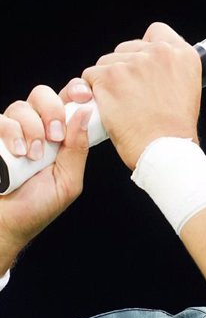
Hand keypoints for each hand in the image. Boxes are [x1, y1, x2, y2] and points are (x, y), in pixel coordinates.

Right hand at [0, 79, 94, 269]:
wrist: (5, 225)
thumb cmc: (37, 207)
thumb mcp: (67, 180)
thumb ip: (77, 149)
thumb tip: (86, 112)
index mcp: (59, 136)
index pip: (68, 101)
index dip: (76, 91)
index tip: (84, 96)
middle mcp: (34, 128)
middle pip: (43, 95)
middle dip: (52, 110)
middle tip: (55, 137)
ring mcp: (10, 132)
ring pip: (21, 107)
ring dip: (31, 129)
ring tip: (32, 155)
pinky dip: (10, 132)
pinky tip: (17, 152)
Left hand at [83, 22, 201, 171]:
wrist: (165, 150)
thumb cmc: (175, 129)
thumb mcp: (187, 90)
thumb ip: (170, 71)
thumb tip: (150, 67)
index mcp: (183, 55)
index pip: (156, 32)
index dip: (146, 49)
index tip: (145, 67)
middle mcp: (160, 53)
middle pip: (127, 48)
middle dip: (125, 67)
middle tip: (132, 94)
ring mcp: (132, 63)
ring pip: (106, 62)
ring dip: (108, 81)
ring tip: (122, 104)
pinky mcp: (109, 77)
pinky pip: (89, 77)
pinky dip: (93, 92)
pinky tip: (107, 106)